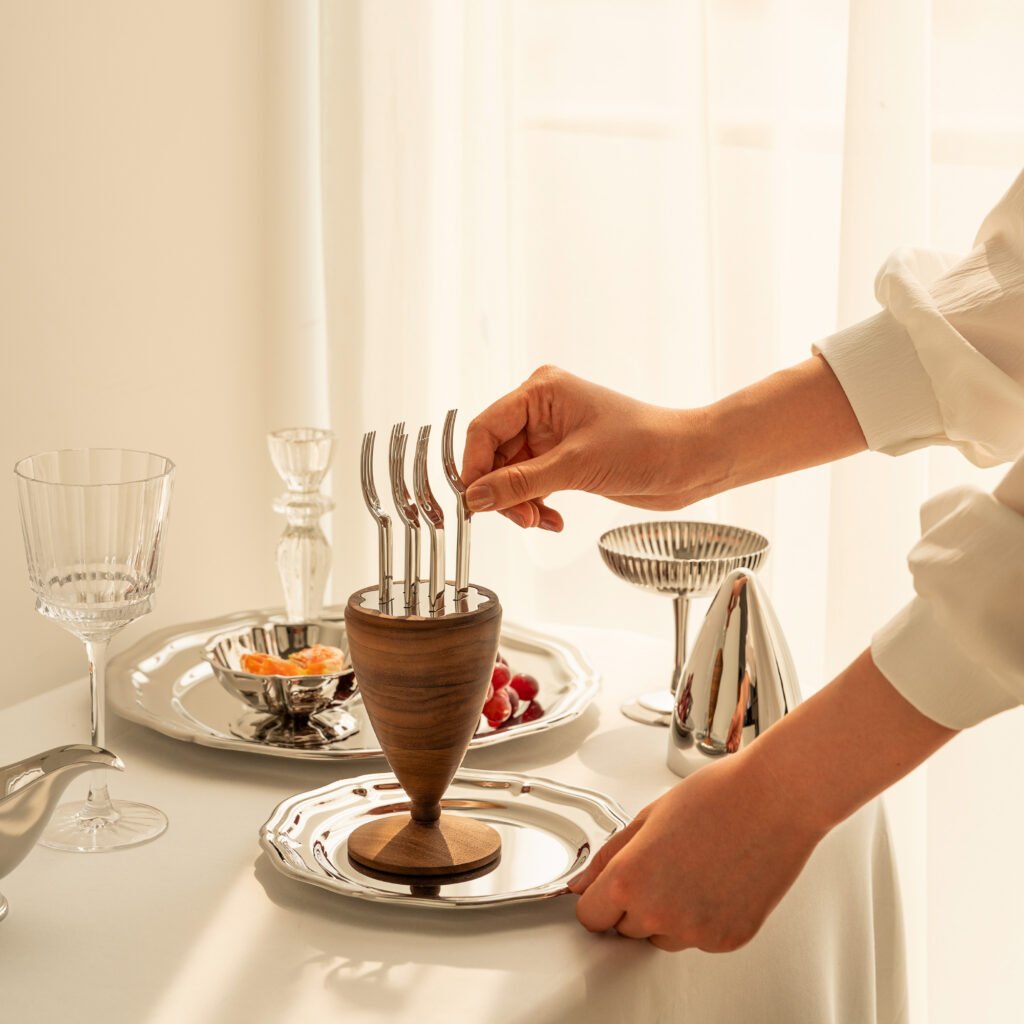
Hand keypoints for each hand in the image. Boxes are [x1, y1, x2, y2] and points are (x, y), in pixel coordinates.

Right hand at [460, 356, 865, 529]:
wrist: (690, 461)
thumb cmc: (647, 445)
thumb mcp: (574, 467)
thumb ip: (519, 483)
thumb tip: (475, 497)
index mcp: (541, 391)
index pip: (485, 429)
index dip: (475, 467)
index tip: (474, 501)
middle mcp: (542, 409)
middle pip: (495, 455)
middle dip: (503, 492)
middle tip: (519, 518)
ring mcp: (553, 436)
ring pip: (511, 475)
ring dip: (520, 503)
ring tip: (539, 520)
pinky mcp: (565, 459)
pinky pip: (532, 485)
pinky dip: (536, 505)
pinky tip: (552, 520)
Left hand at [568, 754, 823, 951]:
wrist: (775, 800)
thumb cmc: (717, 796)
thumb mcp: (648, 817)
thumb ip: (609, 856)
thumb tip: (582, 883)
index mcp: (630, 880)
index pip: (590, 915)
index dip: (599, 896)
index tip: (608, 887)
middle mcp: (659, 913)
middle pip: (624, 928)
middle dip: (635, 902)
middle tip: (662, 863)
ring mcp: (695, 932)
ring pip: (661, 937)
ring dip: (667, 914)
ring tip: (693, 868)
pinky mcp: (727, 940)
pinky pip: (698, 939)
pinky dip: (702, 918)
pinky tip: (716, 880)